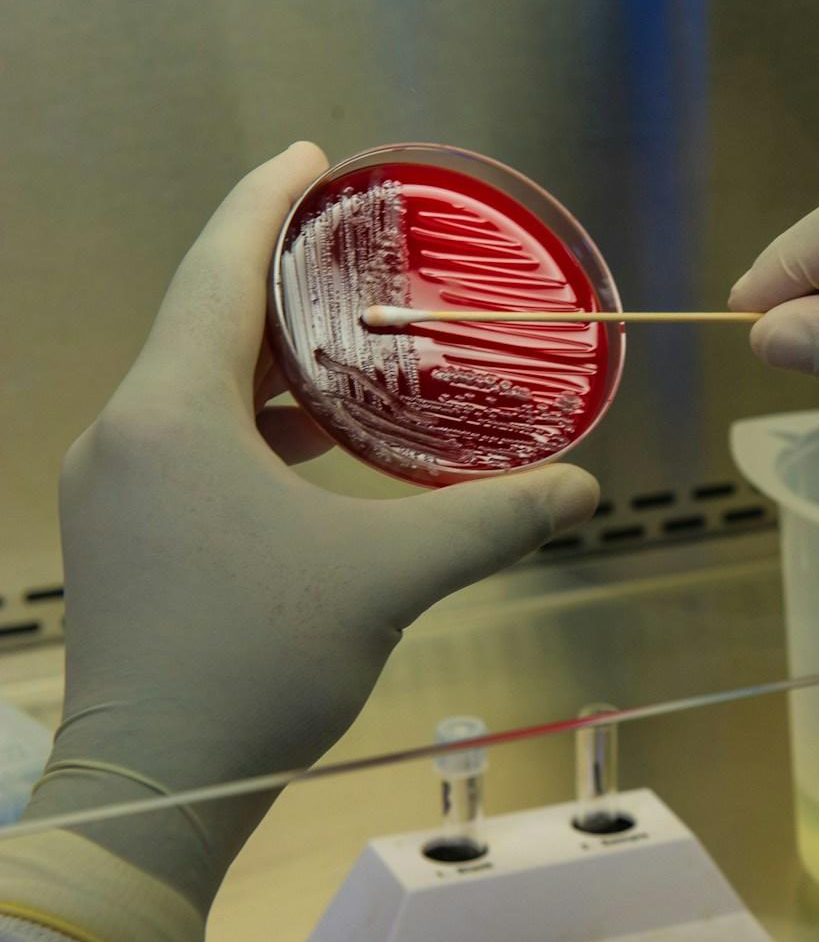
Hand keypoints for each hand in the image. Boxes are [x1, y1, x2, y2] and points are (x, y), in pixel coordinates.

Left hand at [24, 144, 599, 911]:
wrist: (153, 783)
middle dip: (278, 275)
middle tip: (352, 245)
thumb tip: (581, 490)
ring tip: (349, 337)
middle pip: (203, 320)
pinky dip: (251, 420)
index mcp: (170, 414)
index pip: (217, 269)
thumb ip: (489, 521)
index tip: (311, 158)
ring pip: (194, 385)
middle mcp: (126, 434)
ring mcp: (115, 488)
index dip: (265, 203)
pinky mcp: (125, 537)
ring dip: (269, 356)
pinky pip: (187, 440)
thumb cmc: (250, 664)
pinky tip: (314, 446)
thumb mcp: (386, 578)